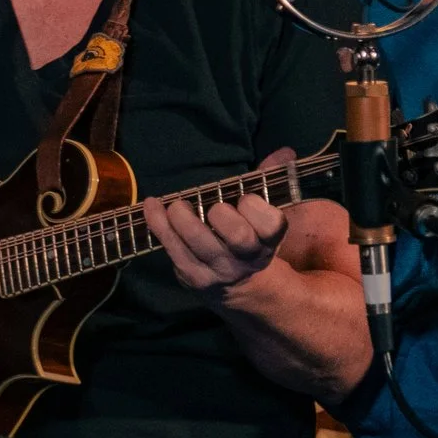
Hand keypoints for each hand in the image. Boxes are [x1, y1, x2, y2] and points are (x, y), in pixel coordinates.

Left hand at [141, 146, 294, 295]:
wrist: (238, 285)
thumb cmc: (248, 235)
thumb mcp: (263, 212)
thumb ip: (269, 180)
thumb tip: (285, 152)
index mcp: (269, 240)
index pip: (271, 224)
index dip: (256, 208)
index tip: (244, 199)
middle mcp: (247, 258)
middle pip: (238, 236)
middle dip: (220, 214)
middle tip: (211, 207)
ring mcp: (219, 270)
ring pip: (199, 242)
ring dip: (182, 216)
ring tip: (177, 205)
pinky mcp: (193, 276)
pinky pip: (172, 248)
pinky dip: (158, 223)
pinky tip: (152, 206)